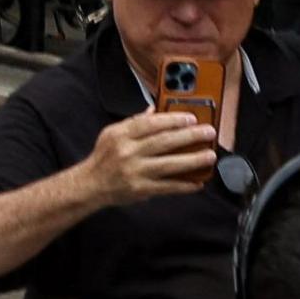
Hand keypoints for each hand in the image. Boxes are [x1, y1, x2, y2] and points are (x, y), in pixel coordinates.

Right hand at [85, 110, 215, 206]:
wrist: (89, 185)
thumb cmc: (103, 158)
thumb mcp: (112, 134)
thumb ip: (134, 122)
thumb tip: (155, 110)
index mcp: (120, 135)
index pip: (150, 123)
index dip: (173, 119)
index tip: (191, 118)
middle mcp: (127, 152)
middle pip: (164, 141)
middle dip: (190, 136)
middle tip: (208, 132)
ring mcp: (135, 171)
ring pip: (169, 164)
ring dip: (193, 160)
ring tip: (210, 155)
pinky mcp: (140, 189)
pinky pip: (167, 186)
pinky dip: (184, 185)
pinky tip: (198, 182)